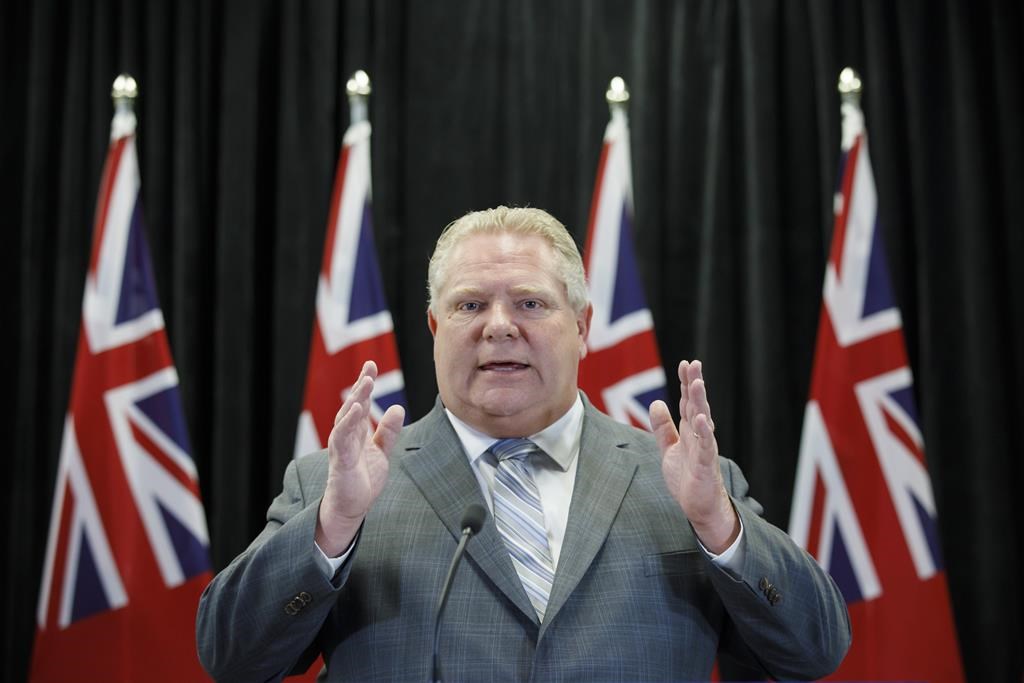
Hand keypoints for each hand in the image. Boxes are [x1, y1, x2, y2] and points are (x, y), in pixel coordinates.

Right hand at [315, 360, 405, 555]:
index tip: (371, 365)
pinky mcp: (341, 460)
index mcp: (356, 433)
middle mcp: (347, 436)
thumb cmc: (363, 480)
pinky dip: (349, 422)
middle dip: (361, 386)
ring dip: (356, 399)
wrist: (351, 508)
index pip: (361, 403)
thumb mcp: (382, 452)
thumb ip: (388, 432)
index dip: (365, 384)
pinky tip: (356, 409)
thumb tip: (397, 408)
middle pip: (353, 405)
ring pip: (346, 418)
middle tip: (369, 366)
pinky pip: (342, 438)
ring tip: (366, 382)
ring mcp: (342, 447)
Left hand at [649, 360, 738, 553]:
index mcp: (690, 431)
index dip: (686, 383)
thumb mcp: (669, 449)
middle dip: (695, 385)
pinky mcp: (706, 465)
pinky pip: (706, 446)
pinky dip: (705, 432)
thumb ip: (663, 428)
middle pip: (697, 405)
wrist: (698, 507)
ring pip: (703, 421)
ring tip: (698, 383)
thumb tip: (657, 403)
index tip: (686, 364)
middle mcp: (699, 436)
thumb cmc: (687, 477)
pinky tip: (703, 419)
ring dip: (700, 402)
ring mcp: (704, 449)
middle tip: (694, 364)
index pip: (687, 402)